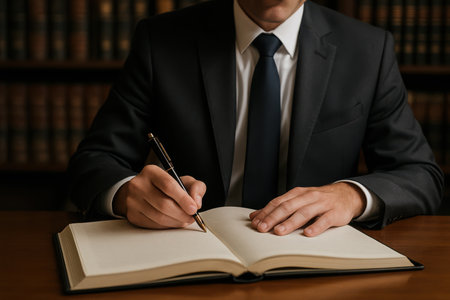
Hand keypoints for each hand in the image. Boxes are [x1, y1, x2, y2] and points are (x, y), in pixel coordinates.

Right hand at [112, 164, 206, 228]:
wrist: (140, 191)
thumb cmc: (164, 186)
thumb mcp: (182, 180)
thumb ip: (195, 187)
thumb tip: (197, 202)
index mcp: (151, 172)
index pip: (168, 186)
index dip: (183, 199)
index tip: (194, 209)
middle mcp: (138, 185)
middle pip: (164, 204)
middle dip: (182, 214)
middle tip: (191, 217)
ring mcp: (132, 201)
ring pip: (159, 217)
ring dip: (176, 222)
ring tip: (184, 220)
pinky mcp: (132, 215)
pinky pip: (153, 225)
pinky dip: (167, 226)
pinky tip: (173, 222)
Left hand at [249, 182, 364, 236]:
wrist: (346, 195)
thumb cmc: (318, 200)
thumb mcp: (298, 200)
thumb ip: (278, 208)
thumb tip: (255, 216)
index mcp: (297, 193)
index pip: (278, 202)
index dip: (266, 212)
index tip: (255, 222)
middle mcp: (308, 197)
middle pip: (288, 206)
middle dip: (273, 218)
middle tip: (263, 228)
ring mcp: (322, 204)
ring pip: (304, 212)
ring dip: (290, 222)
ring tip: (279, 231)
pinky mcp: (335, 213)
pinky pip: (325, 220)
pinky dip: (316, 226)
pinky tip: (308, 233)